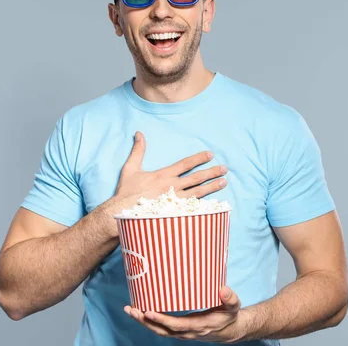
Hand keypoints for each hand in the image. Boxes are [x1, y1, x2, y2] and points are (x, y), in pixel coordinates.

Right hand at [101, 131, 227, 231]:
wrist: (122, 215)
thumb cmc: (126, 193)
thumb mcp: (130, 168)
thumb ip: (138, 150)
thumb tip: (139, 133)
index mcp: (163, 176)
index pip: (186, 164)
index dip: (199, 158)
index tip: (210, 155)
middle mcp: (172, 188)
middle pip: (196, 178)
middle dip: (211, 172)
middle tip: (224, 169)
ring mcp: (175, 202)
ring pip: (198, 193)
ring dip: (212, 187)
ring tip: (223, 182)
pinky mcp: (175, 214)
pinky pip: (193, 209)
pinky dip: (205, 206)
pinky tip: (215, 204)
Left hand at [125, 286, 245, 342]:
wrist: (229, 330)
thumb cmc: (229, 315)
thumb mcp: (233, 306)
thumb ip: (230, 298)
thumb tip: (223, 290)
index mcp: (198, 325)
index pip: (176, 325)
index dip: (162, 320)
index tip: (148, 311)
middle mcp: (187, 331)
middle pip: (162, 330)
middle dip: (145, 321)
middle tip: (131, 310)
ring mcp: (182, 331)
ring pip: (159, 330)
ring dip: (143, 321)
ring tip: (130, 310)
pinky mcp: (179, 328)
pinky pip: (161, 327)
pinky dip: (149, 320)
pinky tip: (140, 310)